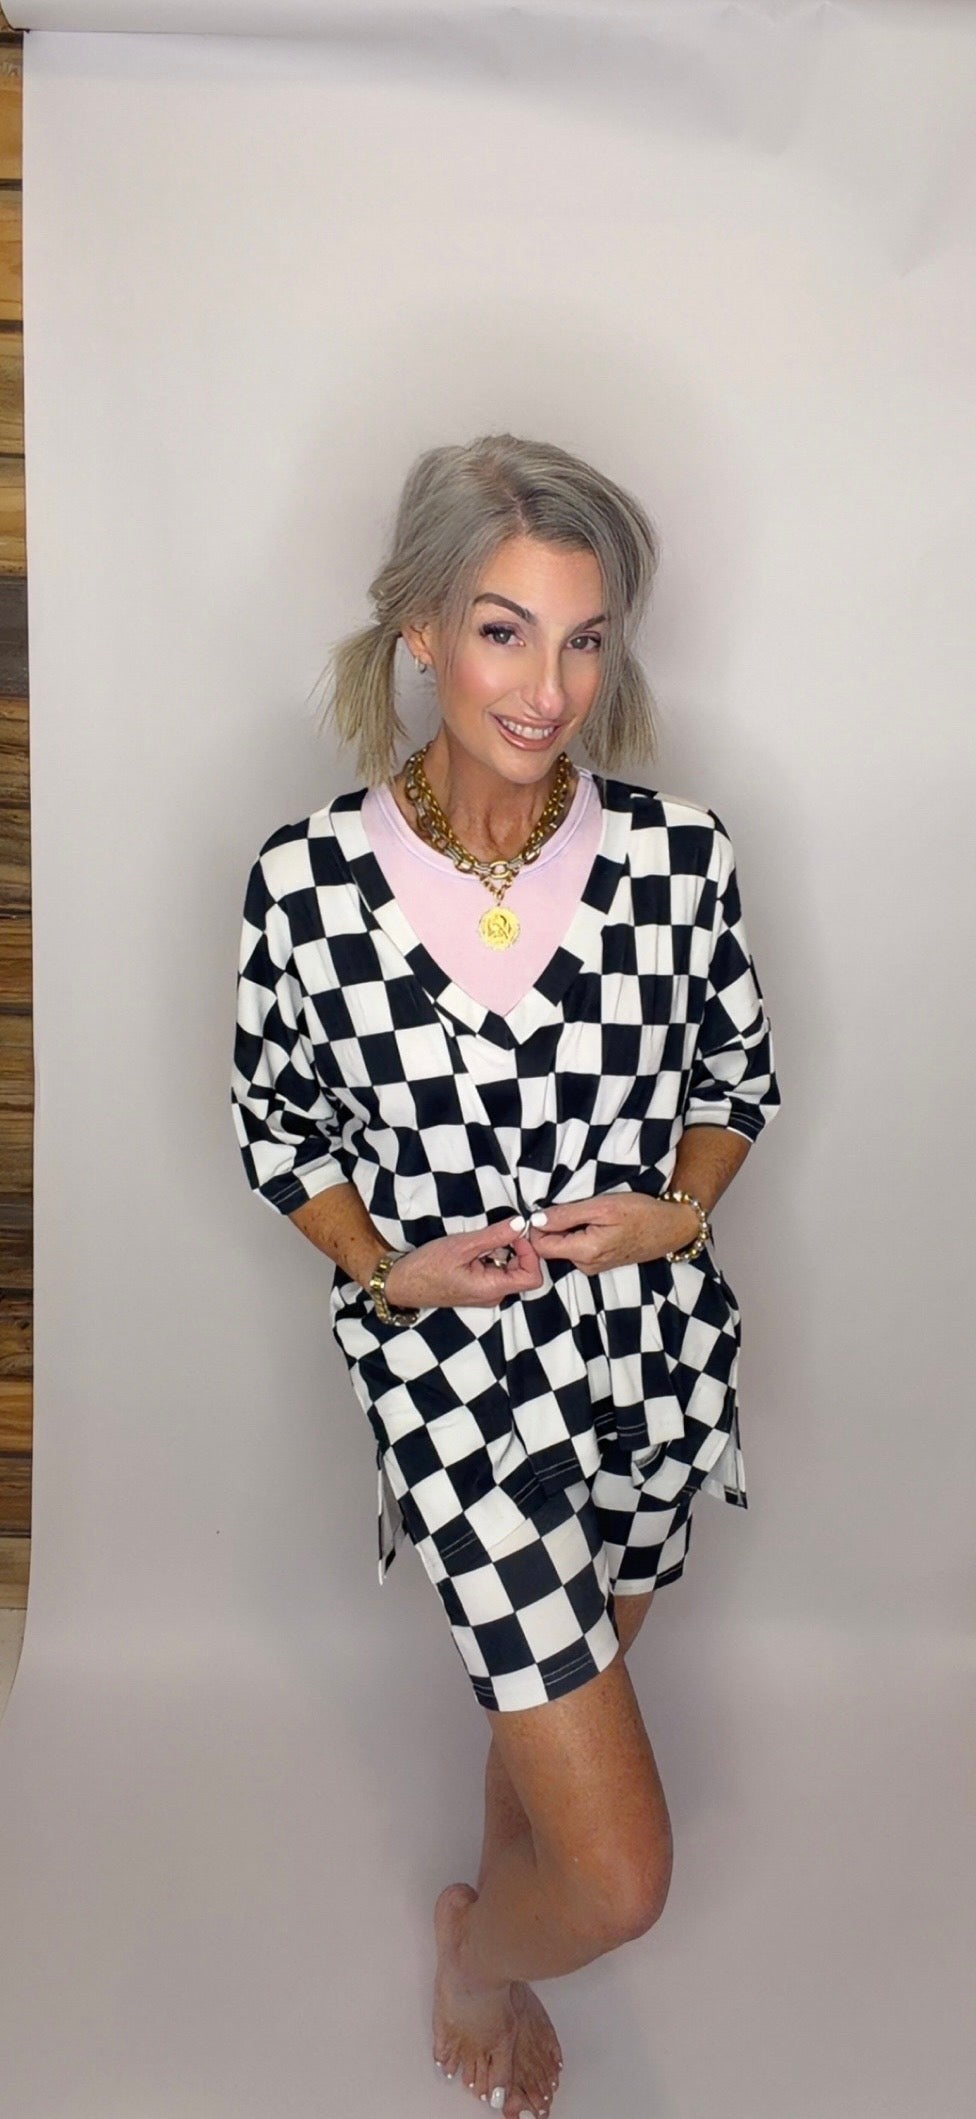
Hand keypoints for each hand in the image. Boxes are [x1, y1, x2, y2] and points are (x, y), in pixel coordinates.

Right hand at [383, 1224, 543, 1311]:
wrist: (400, 1283)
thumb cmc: (427, 1267)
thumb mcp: (462, 1245)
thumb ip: (494, 1236)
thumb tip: (520, 1224)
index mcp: (491, 1289)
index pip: (532, 1277)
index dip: (530, 1253)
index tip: (515, 1234)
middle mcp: (492, 1296)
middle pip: (522, 1272)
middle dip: (517, 1249)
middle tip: (501, 1230)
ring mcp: (484, 1294)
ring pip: (508, 1270)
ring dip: (502, 1251)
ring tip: (482, 1238)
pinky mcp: (476, 1289)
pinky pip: (495, 1272)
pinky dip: (491, 1257)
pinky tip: (474, 1247)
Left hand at [528, 1192, 698, 1275]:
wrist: (672, 1228)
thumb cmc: (641, 1213)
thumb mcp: (602, 1206)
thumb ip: (567, 1215)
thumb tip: (536, 1220)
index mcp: (585, 1252)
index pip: (541, 1247)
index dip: (537, 1227)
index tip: (544, 1208)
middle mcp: (586, 1265)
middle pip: (551, 1248)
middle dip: (553, 1226)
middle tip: (571, 1206)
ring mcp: (594, 1267)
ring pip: (565, 1247)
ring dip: (568, 1229)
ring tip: (589, 1213)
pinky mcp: (600, 1263)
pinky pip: (578, 1248)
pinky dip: (580, 1234)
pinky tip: (597, 1222)